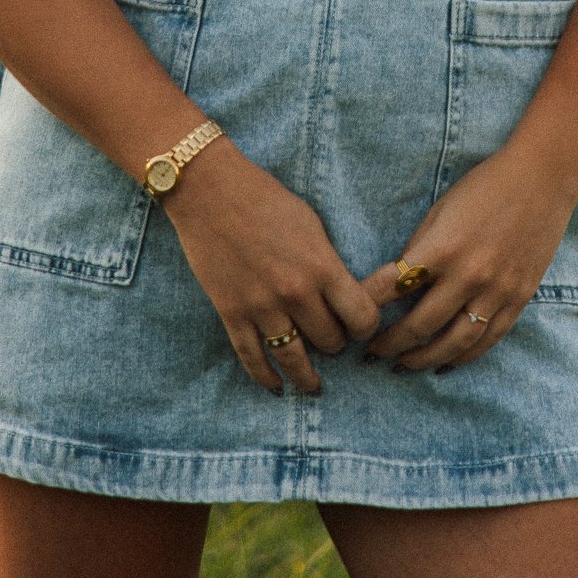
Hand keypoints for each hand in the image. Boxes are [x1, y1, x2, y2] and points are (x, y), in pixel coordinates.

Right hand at [159, 138, 380, 395]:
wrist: (210, 191)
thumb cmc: (265, 198)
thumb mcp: (311, 223)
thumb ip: (327, 261)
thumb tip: (342, 292)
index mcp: (321, 266)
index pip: (361, 316)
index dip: (367, 325)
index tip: (362, 325)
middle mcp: (295, 293)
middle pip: (330, 341)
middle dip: (336, 343)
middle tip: (334, 341)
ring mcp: (261, 307)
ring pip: (294, 359)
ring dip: (307, 376)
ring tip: (314, 386)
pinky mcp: (232, 313)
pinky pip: (252, 358)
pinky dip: (265, 377)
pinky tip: (275, 386)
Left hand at [356, 146, 577, 372]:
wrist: (541, 178)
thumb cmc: (484, 186)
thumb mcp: (440, 210)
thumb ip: (420, 249)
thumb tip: (399, 283)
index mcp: (442, 249)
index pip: (392, 287)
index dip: (366, 305)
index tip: (352, 317)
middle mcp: (468, 276)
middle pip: (419, 326)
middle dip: (389, 343)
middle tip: (371, 352)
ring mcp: (497, 291)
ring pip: (454, 344)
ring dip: (423, 359)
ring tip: (403, 364)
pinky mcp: (519, 298)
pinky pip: (488, 339)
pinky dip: (463, 357)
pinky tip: (445, 364)